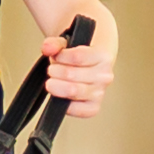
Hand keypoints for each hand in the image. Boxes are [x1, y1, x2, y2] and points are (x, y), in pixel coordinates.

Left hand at [40, 0, 115, 117]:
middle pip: (70, 75)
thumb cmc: (77, 55)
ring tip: (53, 80)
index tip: (57, 56)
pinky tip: (60, 95)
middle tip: (52, 70)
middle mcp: (105, 76)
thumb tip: (47, 48)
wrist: (91, 66)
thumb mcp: (66, 44)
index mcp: (103, 56)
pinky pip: (75, 109)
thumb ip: (55, 43)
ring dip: (56, 85)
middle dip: (55, 71)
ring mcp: (100, 93)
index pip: (76, 57)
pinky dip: (63, 102)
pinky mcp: (93, 107)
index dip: (60, 56)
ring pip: (72, 90)